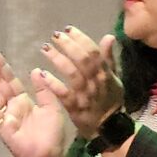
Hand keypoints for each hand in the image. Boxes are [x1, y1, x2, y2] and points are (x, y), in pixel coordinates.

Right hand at [0, 50, 67, 156]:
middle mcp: (12, 106)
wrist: (49, 156)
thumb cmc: (52, 135)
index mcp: (24, 101)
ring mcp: (5, 115)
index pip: (10, 81)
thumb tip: (35, 70)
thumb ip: (44, 90)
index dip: (3, 68)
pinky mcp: (2, 125)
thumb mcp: (52, 107)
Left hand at [33, 26, 123, 140]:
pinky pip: (64, 95)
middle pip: (83, 60)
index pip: (94, 52)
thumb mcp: (113, 79)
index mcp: (105, 73)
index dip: (81, 39)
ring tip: (45, 49)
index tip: (68, 29)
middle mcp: (96, 82)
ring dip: (58, 60)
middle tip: (55, 36)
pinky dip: (54, 84)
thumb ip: (109, 58)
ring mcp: (85, 95)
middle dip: (68, 45)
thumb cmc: (109, 101)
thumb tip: (109, 36)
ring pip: (73, 74)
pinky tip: (43, 75)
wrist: (107, 128)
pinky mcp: (75, 108)